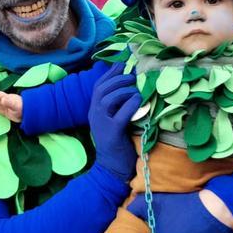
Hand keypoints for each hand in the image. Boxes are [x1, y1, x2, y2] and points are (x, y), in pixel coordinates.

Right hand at [89, 63, 140, 182]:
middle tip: (133, 76)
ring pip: (108, 99)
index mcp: (94, 110)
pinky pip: (120, 115)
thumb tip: (131, 87)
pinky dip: (130, 105)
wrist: (111, 169)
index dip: (111, 73)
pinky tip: (139, 101)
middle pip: (102, 89)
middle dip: (118, 79)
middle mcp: (94, 115)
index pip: (99, 86)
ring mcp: (101, 124)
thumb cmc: (117, 144)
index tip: (124, 63)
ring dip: (123, 90)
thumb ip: (118, 106)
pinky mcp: (111, 133)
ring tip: (136, 88)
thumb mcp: (114, 121)